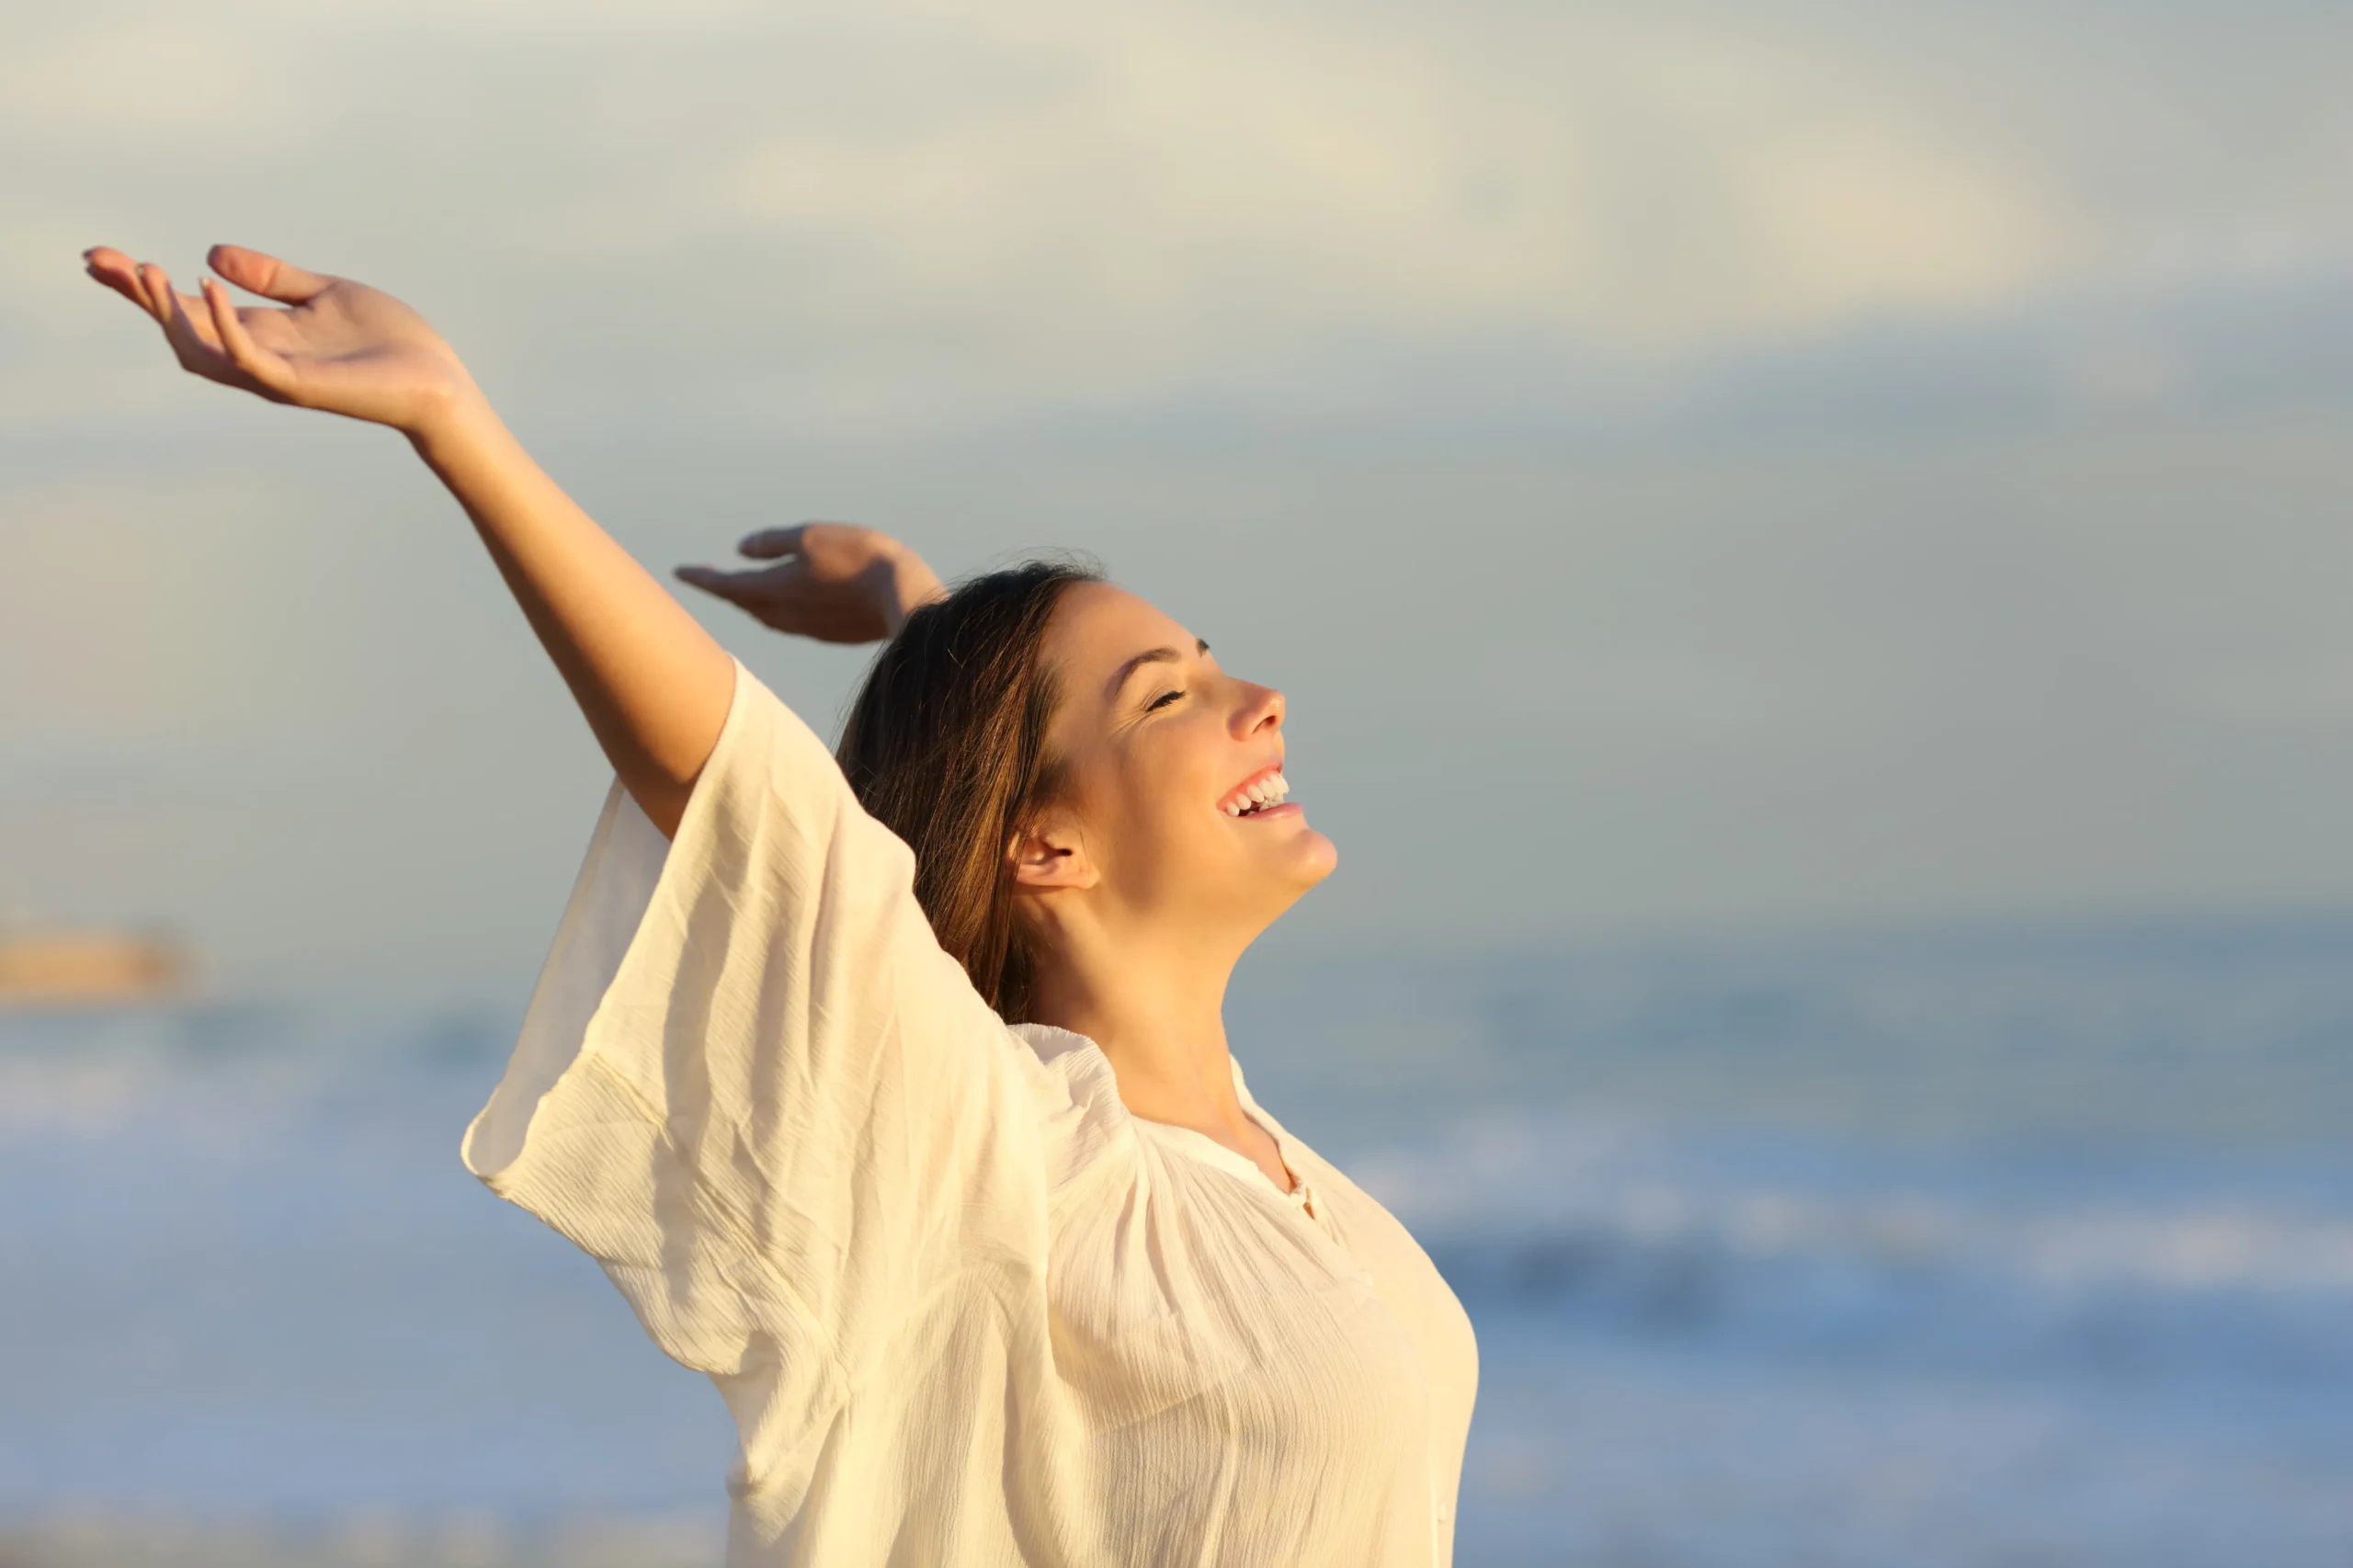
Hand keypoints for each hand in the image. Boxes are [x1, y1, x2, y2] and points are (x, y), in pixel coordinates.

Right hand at [83, 243, 477, 437]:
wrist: (436, 380)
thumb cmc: (389, 342)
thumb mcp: (323, 293)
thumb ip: (271, 276)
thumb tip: (210, 253)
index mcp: (262, 333)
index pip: (188, 308)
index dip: (143, 286)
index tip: (102, 257)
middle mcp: (258, 358)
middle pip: (179, 330)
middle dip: (137, 296)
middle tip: (97, 259)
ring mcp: (274, 375)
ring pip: (200, 350)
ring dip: (167, 311)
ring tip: (146, 269)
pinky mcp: (297, 385)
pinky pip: (247, 358)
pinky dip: (223, 323)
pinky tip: (207, 285)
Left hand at [675, 523, 946, 643]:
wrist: (905, 597)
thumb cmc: (859, 558)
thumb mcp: (810, 536)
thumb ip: (772, 543)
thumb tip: (741, 549)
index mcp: (775, 587)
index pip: (726, 585)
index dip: (701, 578)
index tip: (678, 572)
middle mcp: (785, 613)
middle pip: (743, 603)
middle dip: (724, 590)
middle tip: (707, 578)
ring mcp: (807, 628)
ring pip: (766, 615)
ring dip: (749, 602)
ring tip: (741, 590)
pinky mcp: (829, 633)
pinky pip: (791, 622)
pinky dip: (777, 609)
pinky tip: (785, 603)